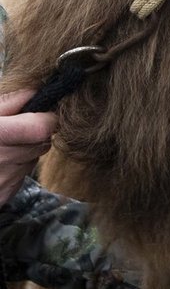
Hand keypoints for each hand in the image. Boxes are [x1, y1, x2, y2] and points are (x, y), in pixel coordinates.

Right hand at [0, 90, 56, 205]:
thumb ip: (8, 102)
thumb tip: (34, 92)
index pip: (43, 127)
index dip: (45, 118)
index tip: (39, 112)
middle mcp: (3, 160)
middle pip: (42, 143)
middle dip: (34, 134)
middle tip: (14, 129)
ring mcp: (4, 181)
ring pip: (32, 159)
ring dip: (24, 151)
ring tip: (0, 146)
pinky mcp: (2, 196)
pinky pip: (20, 176)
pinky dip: (14, 168)